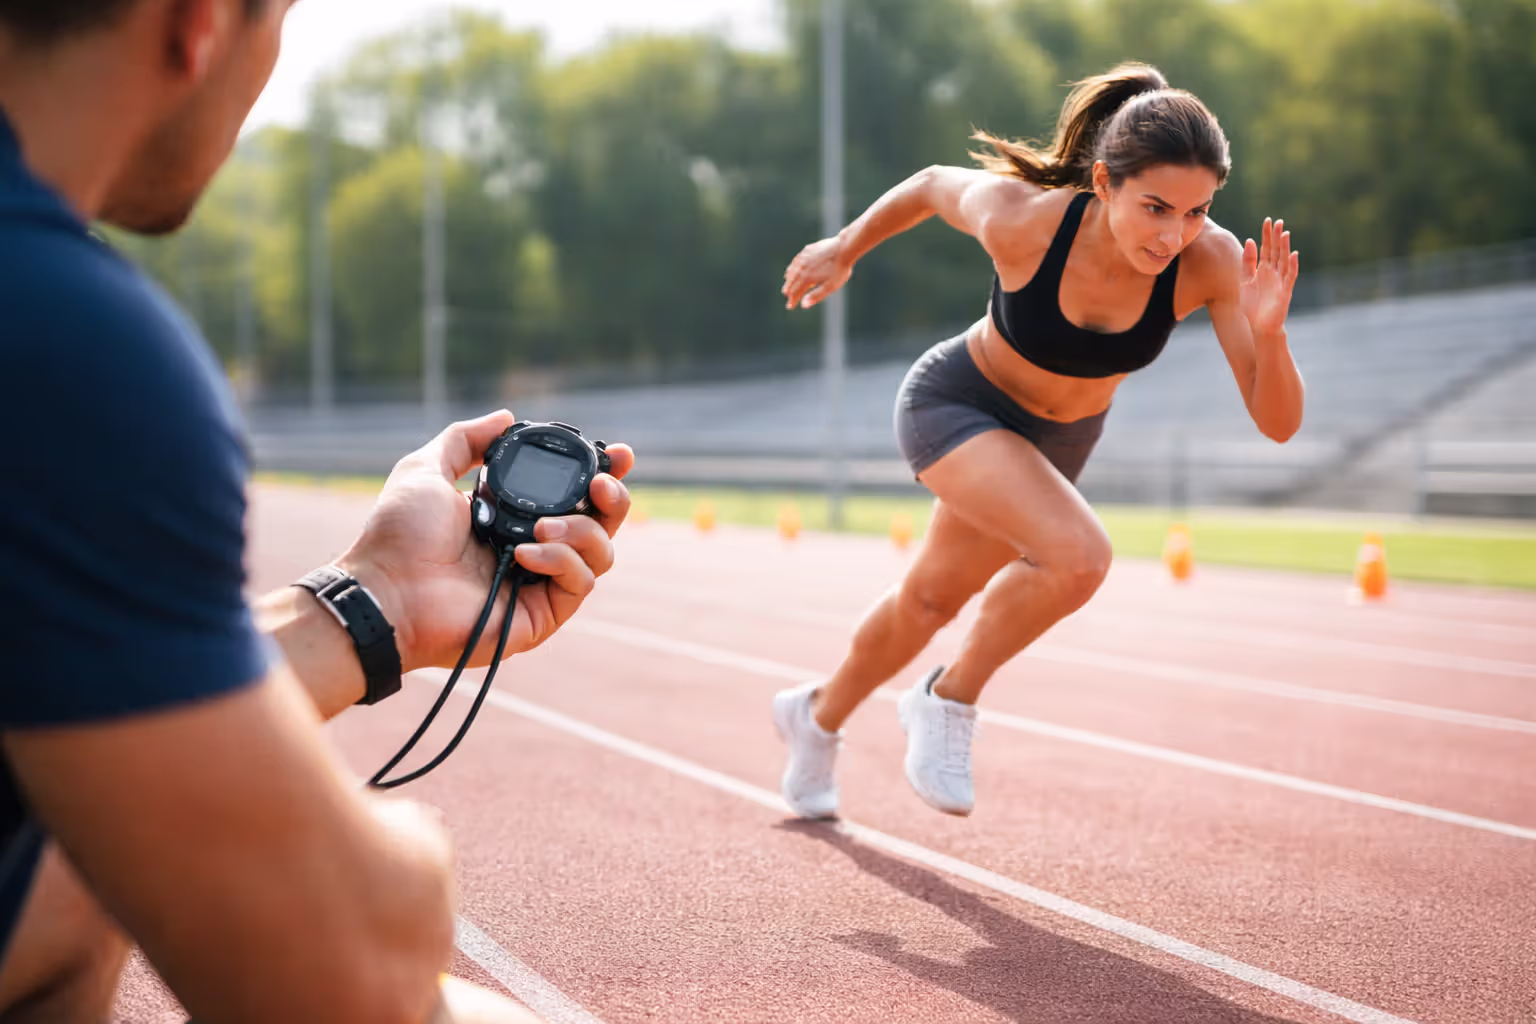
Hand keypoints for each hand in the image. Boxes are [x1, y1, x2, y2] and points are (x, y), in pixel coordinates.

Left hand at [336, 410, 634, 672]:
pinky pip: (581, 583)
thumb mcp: (427, 469)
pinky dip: (561, 561)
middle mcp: (534, 549)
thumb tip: (506, 417)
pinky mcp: (542, 616)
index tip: (619, 455)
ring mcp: (539, 584)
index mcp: (513, 517)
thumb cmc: (397, 536)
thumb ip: (466, 439)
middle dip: (614, 499)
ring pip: (601, 553)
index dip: (603, 475)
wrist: (386, 591)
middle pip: (602, 524)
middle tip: (601, 484)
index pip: (574, 496)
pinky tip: (526, 553)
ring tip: (540, 526)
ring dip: (582, 530)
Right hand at [782, 235, 851, 309]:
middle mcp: (802, 268)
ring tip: (787, 285)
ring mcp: (803, 258)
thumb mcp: (830, 286)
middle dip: (789, 291)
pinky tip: (793, 268)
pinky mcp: (807, 250)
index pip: (795, 292)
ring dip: (789, 279)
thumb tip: (804, 305)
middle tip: (788, 297)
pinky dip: (792, 267)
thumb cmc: (839, 269)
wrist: (844, 248)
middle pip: (791, 282)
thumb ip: (816, 296)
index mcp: (807, 278)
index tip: (790, 306)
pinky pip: (796, 261)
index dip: (792, 300)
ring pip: (792, 270)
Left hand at [1240, 217, 1299, 340]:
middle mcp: (1274, 273)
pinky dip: (1293, 266)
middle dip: (1277, 237)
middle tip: (1278, 221)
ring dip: (1285, 248)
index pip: (1266, 249)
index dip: (1267, 236)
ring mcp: (1281, 282)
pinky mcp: (1285, 292)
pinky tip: (1294, 255)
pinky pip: (1290, 277)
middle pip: (1276, 252)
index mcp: (1263, 270)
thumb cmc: (1252, 306)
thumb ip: (1247, 262)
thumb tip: (1250, 240)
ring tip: (1285, 233)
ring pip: (1284, 261)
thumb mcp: (1245, 281)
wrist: (1258, 326)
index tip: (1267, 221)